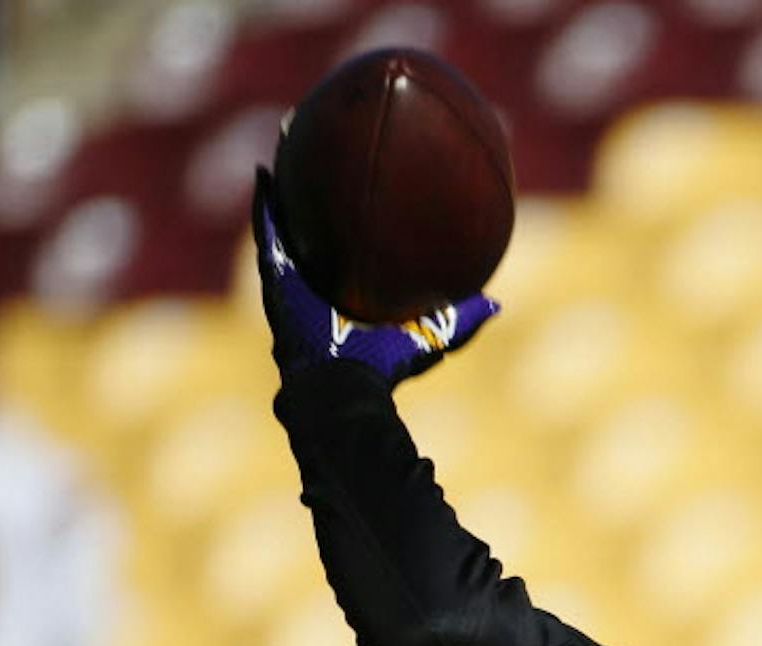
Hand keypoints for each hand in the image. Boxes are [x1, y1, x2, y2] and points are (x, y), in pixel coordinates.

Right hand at [251, 168, 499, 386]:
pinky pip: (267, 236)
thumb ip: (462, 318)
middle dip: (317, 189)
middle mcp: (318, 283)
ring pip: (287, 222)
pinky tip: (264, 171)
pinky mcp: (275, 282)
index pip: (351, 248)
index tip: (364, 184)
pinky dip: (264, 204)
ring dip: (285, 184)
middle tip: (322, 148)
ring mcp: (292, 281)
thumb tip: (497, 302)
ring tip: (287, 142)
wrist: (346, 388)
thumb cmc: (385, 370)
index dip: (354, 219)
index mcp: (350, 292)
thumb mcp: (433, 336)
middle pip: (316, 225)